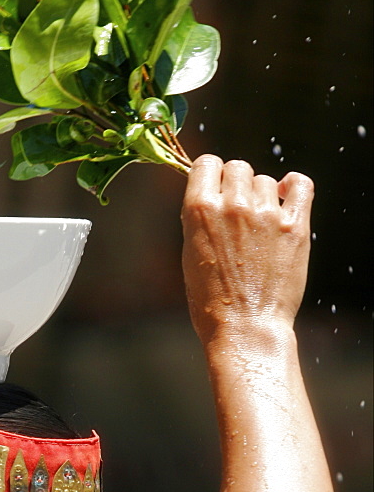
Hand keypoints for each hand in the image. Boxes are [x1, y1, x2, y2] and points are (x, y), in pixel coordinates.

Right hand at [181, 155, 313, 345]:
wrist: (244, 328)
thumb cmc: (211, 301)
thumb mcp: (190, 254)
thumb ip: (201, 219)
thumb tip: (213, 195)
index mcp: (199, 210)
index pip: (207, 163)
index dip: (211, 175)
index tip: (216, 188)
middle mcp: (233, 205)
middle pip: (238, 167)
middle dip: (237, 185)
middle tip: (238, 214)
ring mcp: (266, 214)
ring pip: (265, 180)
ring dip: (262, 196)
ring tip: (260, 226)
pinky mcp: (295, 226)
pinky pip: (300, 185)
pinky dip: (294, 187)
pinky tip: (287, 197)